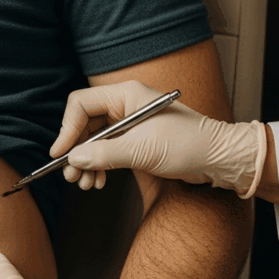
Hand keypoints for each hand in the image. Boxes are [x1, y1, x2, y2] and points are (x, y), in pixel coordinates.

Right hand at [51, 81, 265, 198]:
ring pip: (92, 141)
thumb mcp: (143, 150)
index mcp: (126, 95)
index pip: (82, 105)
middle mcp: (124, 106)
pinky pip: (105, 152)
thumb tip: (75, 159)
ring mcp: (128, 124)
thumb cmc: (189, 145)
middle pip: (84, 124)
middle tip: (70, 175)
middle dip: (75, 151)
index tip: (61, 153)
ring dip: (85, 163)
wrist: (218, 159)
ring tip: (84, 183)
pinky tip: (98, 181)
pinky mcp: (133, 141)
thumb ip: (105, 153)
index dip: (67, 129)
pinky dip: (98, 166)